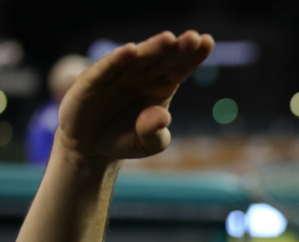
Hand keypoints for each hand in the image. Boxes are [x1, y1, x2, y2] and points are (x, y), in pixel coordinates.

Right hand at [55, 30, 213, 162]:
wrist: (91, 146)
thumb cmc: (125, 139)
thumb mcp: (145, 145)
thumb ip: (155, 133)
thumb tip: (162, 116)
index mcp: (161, 85)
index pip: (180, 68)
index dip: (192, 56)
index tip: (207, 42)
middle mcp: (141, 75)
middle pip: (162, 59)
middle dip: (177, 48)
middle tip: (193, 38)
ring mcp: (117, 75)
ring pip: (137, 59)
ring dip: (152, 48)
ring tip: (168, 39)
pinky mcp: (92, 81)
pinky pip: (106, 69)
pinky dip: (117, 60)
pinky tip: (130, 51)